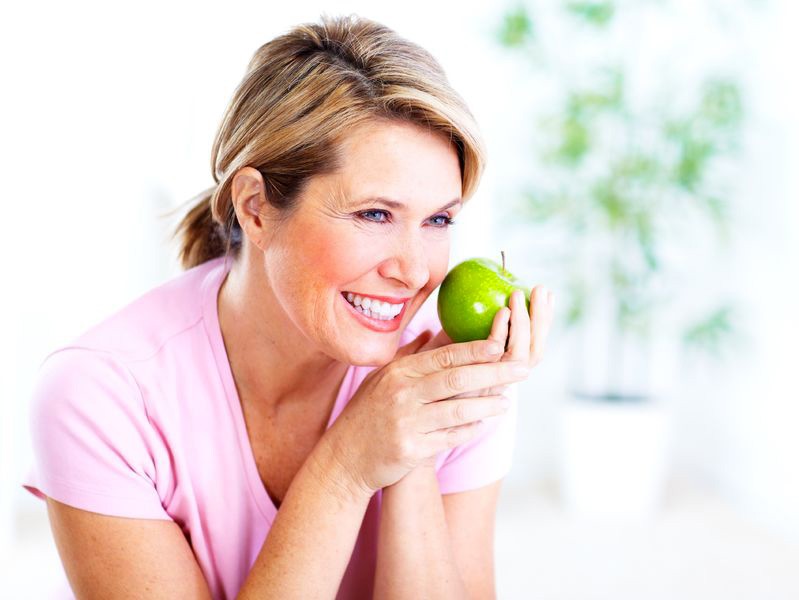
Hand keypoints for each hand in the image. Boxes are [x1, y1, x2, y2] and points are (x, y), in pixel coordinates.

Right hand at [324, 332, 530, 493]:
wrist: (345, 456)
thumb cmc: (368, 413)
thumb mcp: (383, 378)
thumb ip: (412, 355)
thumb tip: (436, 330)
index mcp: (399, 372)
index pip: (444, 356)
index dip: (475, 349)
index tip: (501, 342)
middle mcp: (403, 394)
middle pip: (457, 379)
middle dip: (494, 372)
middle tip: (522, 368)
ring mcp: (407, 422)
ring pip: (458, 410)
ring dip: (488, 405)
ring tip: (507, 401)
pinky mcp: (412, 449)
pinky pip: (450, 437)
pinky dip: (470, 430)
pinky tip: (483, 424)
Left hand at [421, 285, 555, 398]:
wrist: (409, 413)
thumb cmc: (422, 379)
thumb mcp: (442, 351)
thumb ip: (459, 330)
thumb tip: (473, 295)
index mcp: (500, 372)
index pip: (532, 344)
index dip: (542, 320)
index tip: (547, 293)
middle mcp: (501, 382)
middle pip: (534, 350)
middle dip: (542, 318)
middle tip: (543, 290)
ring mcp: (493, 386)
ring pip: (523, 354)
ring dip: (526, 322)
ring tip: (522, 294)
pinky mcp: (479, 388)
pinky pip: (498, 356)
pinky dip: (503, 332)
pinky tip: (503, 311)